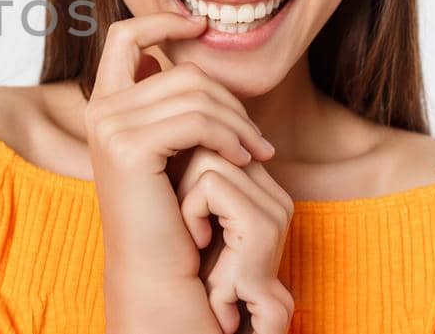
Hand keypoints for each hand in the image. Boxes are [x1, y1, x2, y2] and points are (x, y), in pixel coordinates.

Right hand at [85, 12, 276, 331]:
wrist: (160, 272)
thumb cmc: (175, 214)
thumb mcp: (175, 148)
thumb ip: (175, 103)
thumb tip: (197, 44)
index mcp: (105, 104)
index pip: (125, 35)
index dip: (163, 20)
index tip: (202, 25)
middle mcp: (99, 110)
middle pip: (180, 68)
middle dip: (229, 99)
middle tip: (258, 139)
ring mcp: (109, 126)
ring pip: (194, 92)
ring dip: (239, 122)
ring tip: (259, 154)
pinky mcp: (128, 147)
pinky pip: (196, 119)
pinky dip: (230, 137)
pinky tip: (245, 161)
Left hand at [179, 147, 295, 333]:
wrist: (199, 312)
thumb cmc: (185, 262)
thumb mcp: (185, 202)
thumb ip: (188, 163)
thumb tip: (159, 122)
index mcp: (262, 187)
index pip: (217, 136)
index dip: (184, 163)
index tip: (174, 197)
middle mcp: (274, 193)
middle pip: (211, 143)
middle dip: (182, 179)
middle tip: (186, 222)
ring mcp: (274, 208)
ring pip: (207, 161)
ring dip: (185, 199)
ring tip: (194, 234)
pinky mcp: (262, 224)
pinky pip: (208, 187)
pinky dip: (191, 213)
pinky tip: (197, 241)